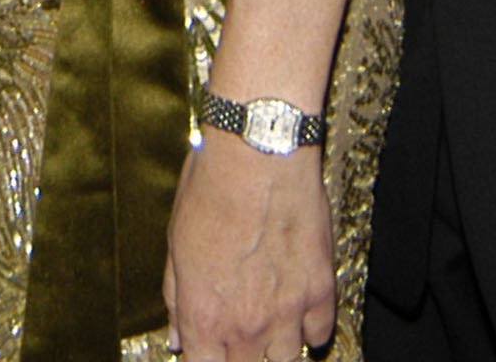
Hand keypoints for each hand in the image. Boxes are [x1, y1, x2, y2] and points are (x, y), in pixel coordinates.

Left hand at [161, 135, 333, 361]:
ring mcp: (288, 312)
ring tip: (267, 330)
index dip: (204, 360)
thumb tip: (178, 335)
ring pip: (287, 361)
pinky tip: (298, 313)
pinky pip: (319, 333)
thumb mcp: (175, 244)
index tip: (207, 350)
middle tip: (237, 339)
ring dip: (275, 350)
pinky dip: (309, 329)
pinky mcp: (320, 290)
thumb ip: (177, 298)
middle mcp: (247, 325)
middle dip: (239, 358)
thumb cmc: (211, 190)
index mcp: (205, 316)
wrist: (257, 155)